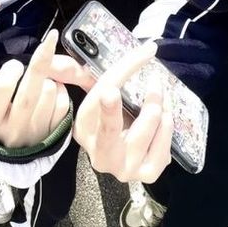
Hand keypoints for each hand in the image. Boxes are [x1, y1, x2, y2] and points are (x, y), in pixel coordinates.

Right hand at [0, 30, 94, 147]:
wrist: (8, 155)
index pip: (1, 90)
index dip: (10, 70)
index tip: (15, 65)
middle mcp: (13, 130)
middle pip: (29, 92)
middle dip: (40, 62)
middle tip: (47, 43)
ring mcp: (34, 134)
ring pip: (49, 94)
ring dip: (49, 78)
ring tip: (41, 79)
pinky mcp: (52, 135)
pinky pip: (62, 104)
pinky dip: (61, 90)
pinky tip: (52, 89)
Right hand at [74, 43, 172, 182]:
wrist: (123, 155)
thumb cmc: (107, 118)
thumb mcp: (92, 95)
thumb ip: (77, 74)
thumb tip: (59, 59)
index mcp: (82, 130)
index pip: (99, 96)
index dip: (124, 70)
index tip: (145, 52)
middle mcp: (99, 154)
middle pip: (111, 126)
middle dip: (132, 100)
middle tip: (155, 80)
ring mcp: (123, 168)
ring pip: (145, 131)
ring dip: (158, 106)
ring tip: (161, 92)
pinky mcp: (147, 174)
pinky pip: (163, 147)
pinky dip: (168, 127)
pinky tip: (166, 114)